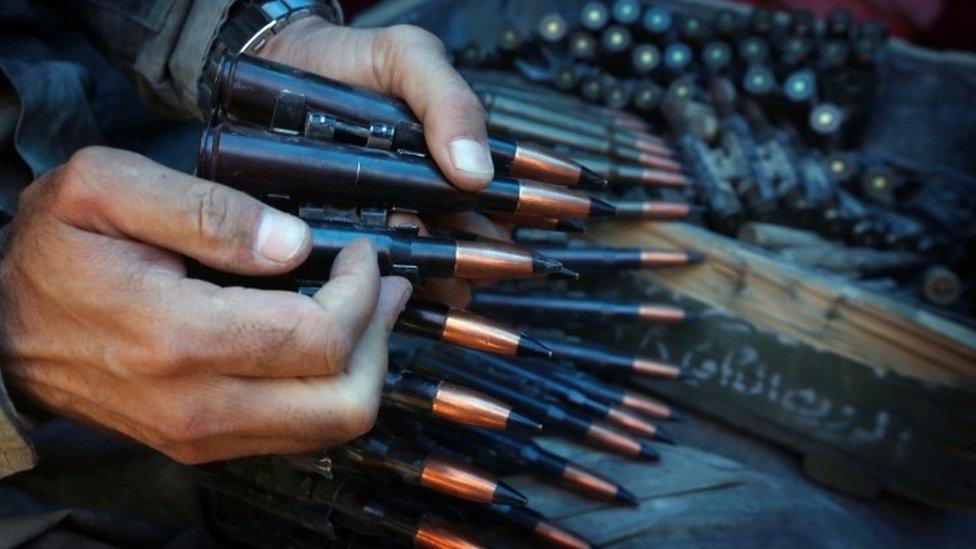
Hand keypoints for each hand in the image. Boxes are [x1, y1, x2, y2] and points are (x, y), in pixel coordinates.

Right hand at [0, 147, 410, 463]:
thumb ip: (206, 211)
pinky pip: (299, 435)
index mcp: (178, 335)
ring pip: (331, 428)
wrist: (2, 327)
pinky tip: (328, 341)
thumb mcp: (105, 190)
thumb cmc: (52, 252)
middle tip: (383, 284)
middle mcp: (198, 404)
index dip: (362, 292)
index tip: (362, 252)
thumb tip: (295, 244)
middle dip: (380, 336)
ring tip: (369, 309)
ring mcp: (202, 434)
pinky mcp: (203, 443)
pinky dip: (331, 389)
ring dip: (366, 366)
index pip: (319, 337)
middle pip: (344, 402)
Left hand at [261, 19, 510, 305]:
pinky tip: (420, 300)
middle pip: (471, 231)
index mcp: (445, 152)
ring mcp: (384, 217)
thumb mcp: (406, 59)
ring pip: (432, 261)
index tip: (567, 217)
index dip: (533, 202)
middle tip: (511, 264)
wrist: (267, 72)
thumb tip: (478, 172)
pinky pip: (382, 276)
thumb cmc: (347, 61)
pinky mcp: (343, 241)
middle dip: (493, 252)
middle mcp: (421, 190)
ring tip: (465, 288)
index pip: (499, 186)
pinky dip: (405, 293)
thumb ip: (449, 101)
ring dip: (454, 277)